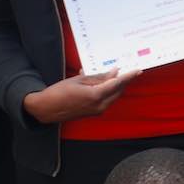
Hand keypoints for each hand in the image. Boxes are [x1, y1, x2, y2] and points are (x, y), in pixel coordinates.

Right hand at [22, 70, 139, 124]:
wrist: (46, 109)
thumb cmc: (59, 92)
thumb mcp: (79, 80)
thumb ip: (98, 77)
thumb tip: (114, 72)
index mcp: (96, 95)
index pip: (117, 84)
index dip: (128, 77)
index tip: (138, 70)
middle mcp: (100, 105)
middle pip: (117, 91)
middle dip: (122, 81)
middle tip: (126, 70)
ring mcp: (97, 111)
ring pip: (112, 96)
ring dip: (114, 86)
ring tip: (112, 74)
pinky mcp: (94, 113)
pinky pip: (106, 100)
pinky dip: (106, 91)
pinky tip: (100, 83)